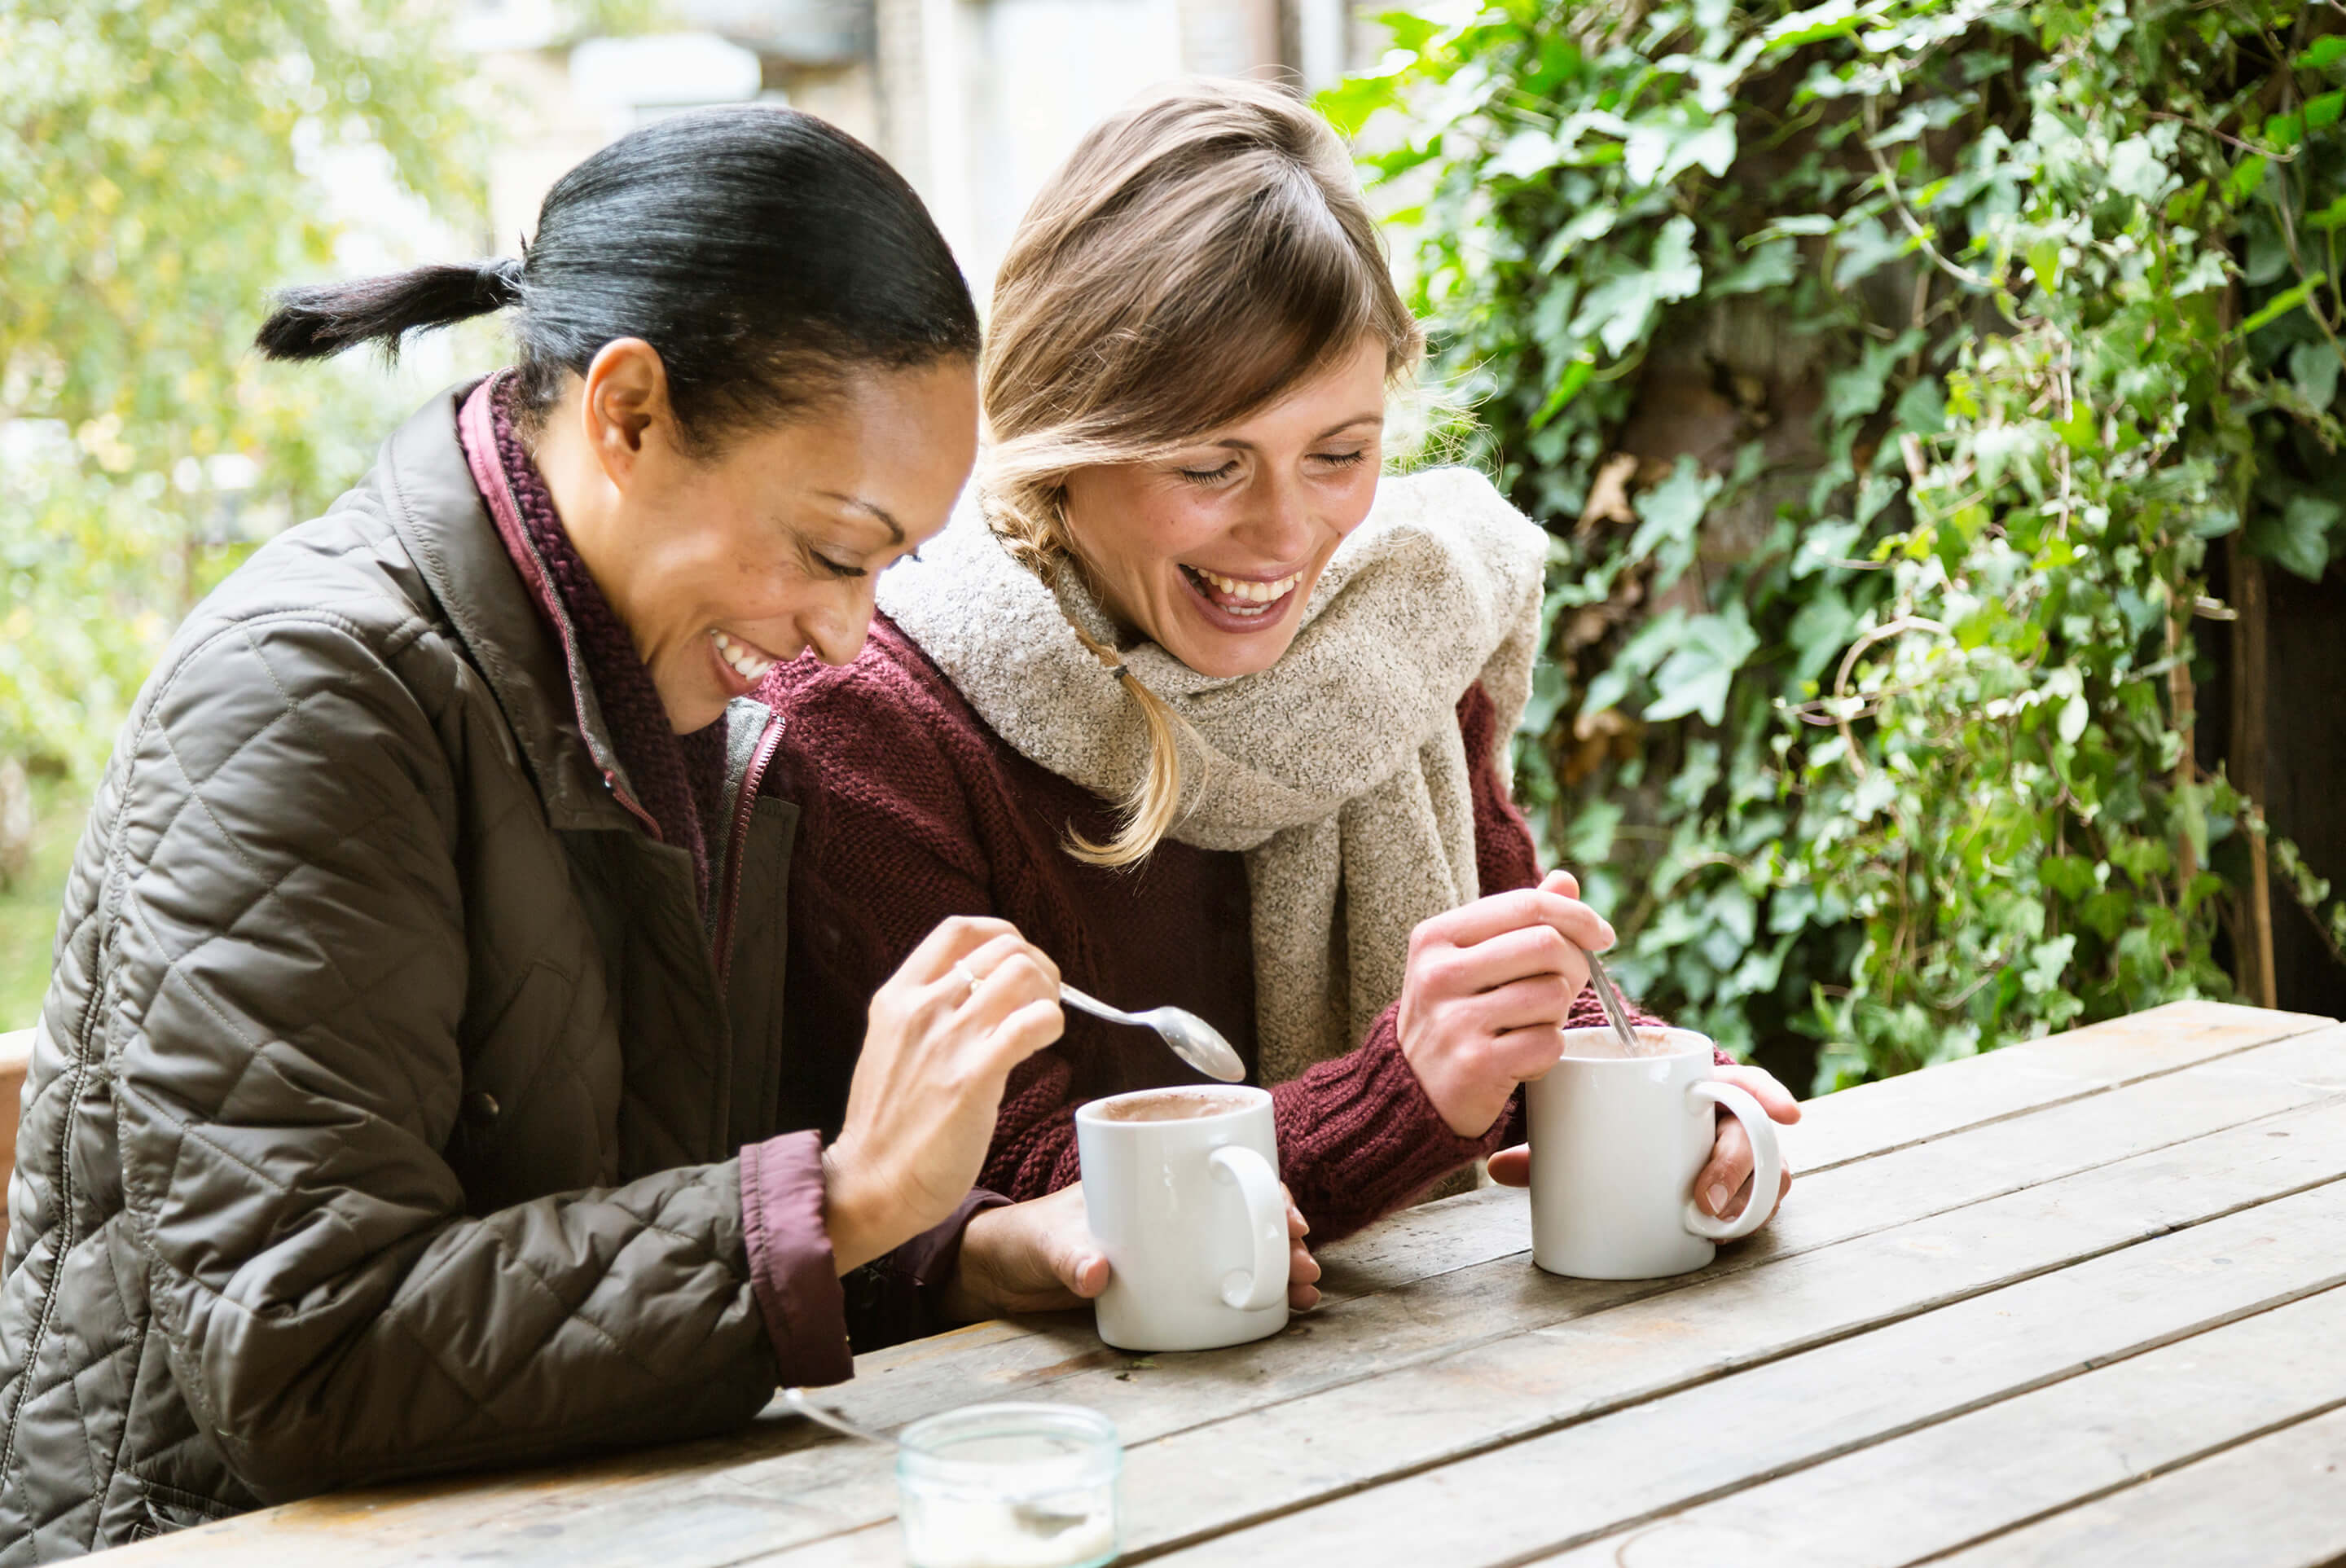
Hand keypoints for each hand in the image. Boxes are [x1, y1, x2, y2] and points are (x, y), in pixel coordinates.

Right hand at [823, 917, 1063, 1272]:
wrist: (872, 1182)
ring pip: (1022, 973)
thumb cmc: (890, 1123)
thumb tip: (985, 993)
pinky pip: (1031, 1022)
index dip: (1003, 936)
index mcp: (898, 996)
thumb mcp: (895, 1045)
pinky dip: (1051, 1023)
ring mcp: (946, 1040)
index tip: (1019, 963)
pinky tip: (1044, 1042)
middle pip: (1003, 947)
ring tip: (1043, 1024)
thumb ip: (929, 1013)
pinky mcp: (972, 1078)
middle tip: (1042, 1002)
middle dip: (1038, 968)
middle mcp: (921, 1007)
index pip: (959, 930)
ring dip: (1049, 994)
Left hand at [946, 1181, 1322, 1321]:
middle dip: (1282, 1235)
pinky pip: (1219, 1279)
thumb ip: (1068, 1257)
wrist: (1001, 1275)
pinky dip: (1252, 1291)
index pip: (1222, 1169)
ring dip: (1277, 1265)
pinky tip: (1279, 1308)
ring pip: (1240, 1244)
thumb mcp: (1045, 1244)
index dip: (1263, 1188)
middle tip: (1303, 1265)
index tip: (1288, 1218)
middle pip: (1243, 1209)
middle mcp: (1169, 1206)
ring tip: (1303, 1292)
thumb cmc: (1023, 1239)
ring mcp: (1171, 1243)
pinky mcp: (1165, 1281)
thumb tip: (1094, 1272)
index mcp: (1148, 1176)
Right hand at [1397, 869, 1614, 1137]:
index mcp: (1435, 937)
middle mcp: (1438, 974)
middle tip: (1570, 986)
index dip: (1577, 915)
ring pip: (1554, 994)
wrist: (1413, 1092)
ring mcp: (1454, 1021)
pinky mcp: (1476, 1064)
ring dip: (1558, 1014)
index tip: (1601, 935)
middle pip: (1547, 944)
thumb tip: (1566, 881)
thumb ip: (1517, 919)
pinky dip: (1547, 1052)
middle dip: (1576, 965)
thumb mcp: (1470, 959)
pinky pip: (1548, 1042)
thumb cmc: (1454, 1015)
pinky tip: (1521, 1057)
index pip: (1525, 904)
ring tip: (1530, 1025)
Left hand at [1485, 1063, 1800, 1228]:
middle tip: (1703, 1197)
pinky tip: (1724, 1234)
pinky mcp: (1733, 1193)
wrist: (1625, 1129)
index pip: (1745, 1081)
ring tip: (1708, 1221)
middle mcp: (1726, 1121)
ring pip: (1766, 1176)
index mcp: (1699, 1089)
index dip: (1769, 1094)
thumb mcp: (1585, 1121)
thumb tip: (1496, 1166)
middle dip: (1738, 1166)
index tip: (1786, 1113)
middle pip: (1754, 1137)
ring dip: (1746, 1200)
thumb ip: (1549, 1142)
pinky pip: (1755, 1206)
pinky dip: (1745, 1220)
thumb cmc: (1610, 1119)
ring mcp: (1736, 1159)